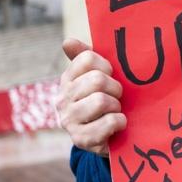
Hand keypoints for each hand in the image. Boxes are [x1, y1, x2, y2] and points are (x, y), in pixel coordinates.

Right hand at [55, 38, 126, 155]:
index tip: (111, 75)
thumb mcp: (99, 77)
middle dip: (115, 88)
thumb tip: (67, 42)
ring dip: (116, 106)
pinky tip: (118, 124)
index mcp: (68, 79)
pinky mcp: (80, 139)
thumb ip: (87, 57)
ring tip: (115, 110)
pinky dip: (119, 122)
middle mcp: (63, 99)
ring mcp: (69, 120)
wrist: (106, 137)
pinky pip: (108, 123)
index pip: (87, 59)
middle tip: (117, 96)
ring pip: (101, 101)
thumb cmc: (105, 99)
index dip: (106, 66)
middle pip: (97, 80)